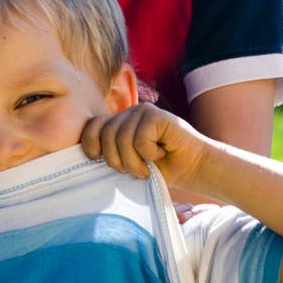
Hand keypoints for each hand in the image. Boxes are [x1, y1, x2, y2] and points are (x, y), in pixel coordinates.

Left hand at [81, 103, 205, 189]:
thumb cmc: (163, 169)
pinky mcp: (157, 115)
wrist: (196, 169)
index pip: (93, 126)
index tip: (96, 159)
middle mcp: (129, 113)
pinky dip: (150, 155)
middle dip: (116, 160)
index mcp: (120, 122)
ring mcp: (143, 111)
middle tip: (134, 171)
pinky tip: (162, 153)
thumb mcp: (131, 162)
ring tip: (147, 168)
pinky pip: (140, 140)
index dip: (90, 143)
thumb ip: (112, 153)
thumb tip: (86, 157)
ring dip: (135, 162)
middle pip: (106, 134)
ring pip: (122, 139)